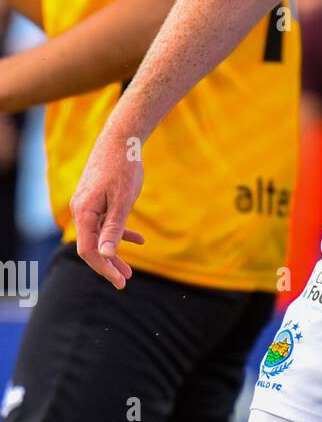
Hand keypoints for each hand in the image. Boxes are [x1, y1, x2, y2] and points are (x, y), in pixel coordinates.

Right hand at [70, 126, 145, 288]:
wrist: (121, 140)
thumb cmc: (123, 169)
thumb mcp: (123, 202)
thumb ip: (113, 228)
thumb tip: (105, 254)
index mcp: (84, 213)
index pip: (89, 250)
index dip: (104, 268)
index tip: (120, 281)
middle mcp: (81, 210)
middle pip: (92, 246)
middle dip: (109, 264)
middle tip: (125, 281)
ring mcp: (88, 205)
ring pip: (100, 235)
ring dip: (115, 251)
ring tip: (129, 270)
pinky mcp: (97, 199)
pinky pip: (106, 222)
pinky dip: (120, 232)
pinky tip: (139, 240)